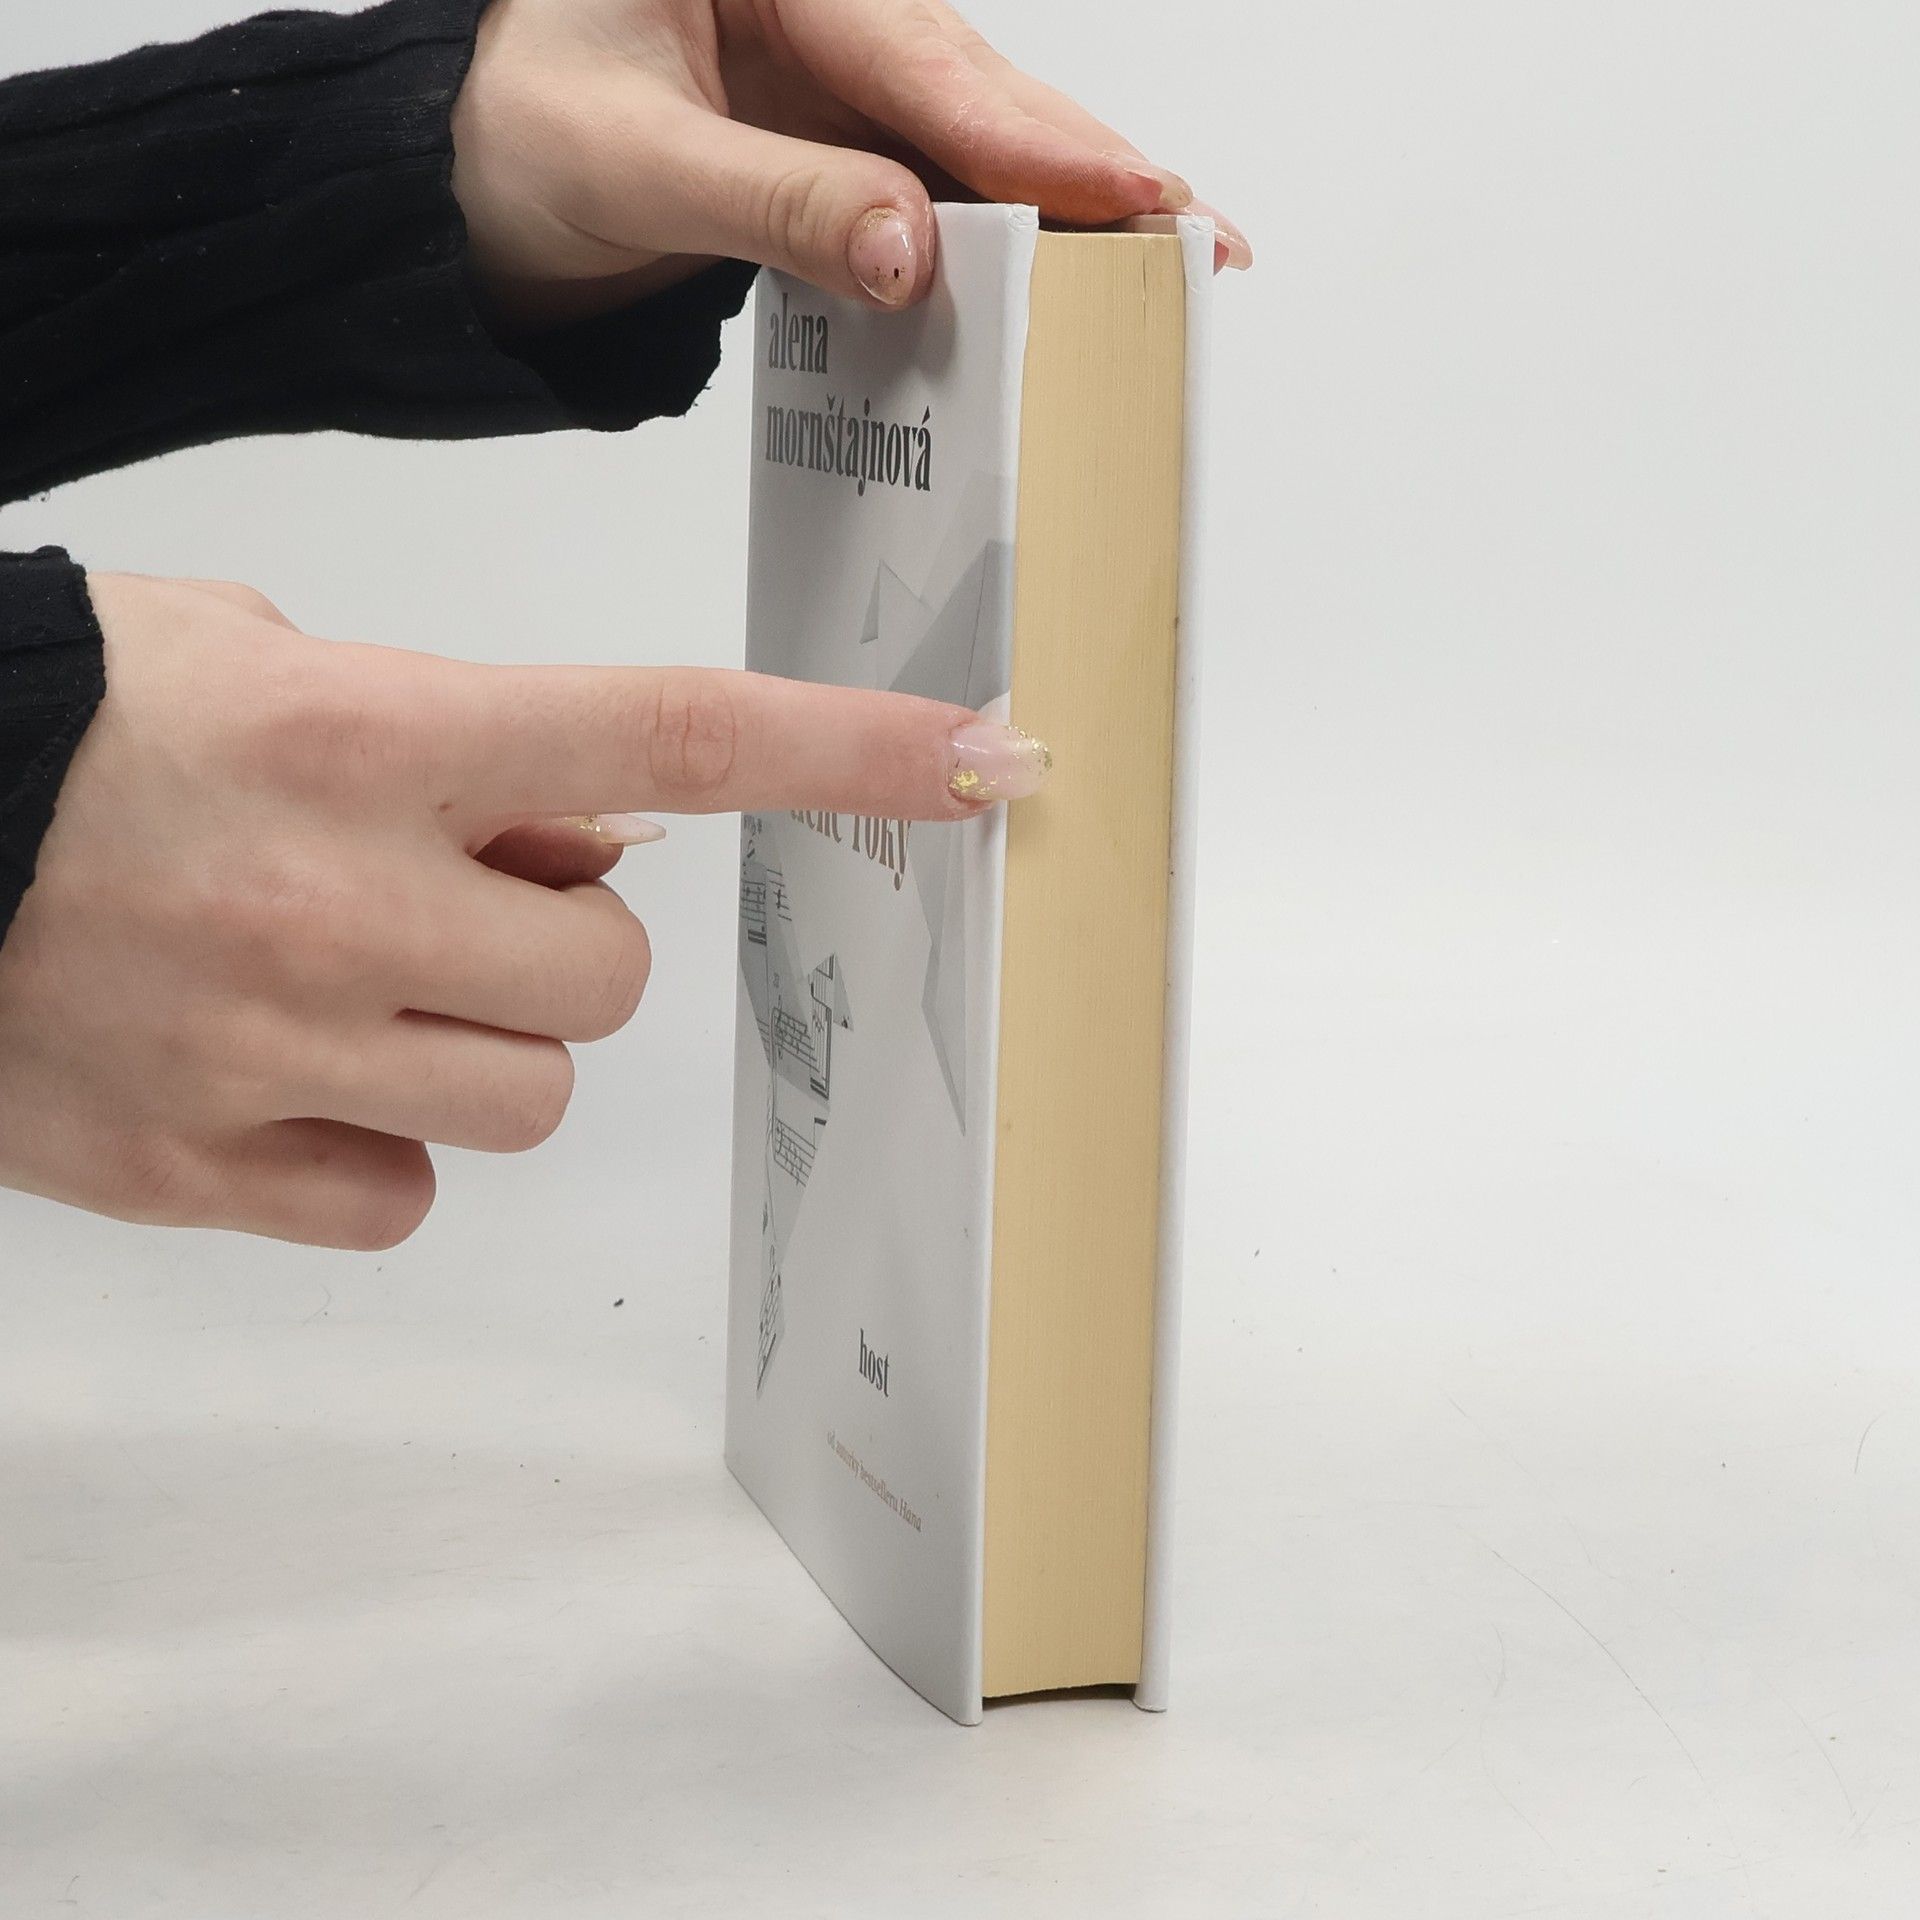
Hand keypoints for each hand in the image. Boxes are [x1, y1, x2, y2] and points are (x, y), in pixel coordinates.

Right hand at [0, 574, 1048, 1247]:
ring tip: (352, 977)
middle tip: (452, 899)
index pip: (672, 737)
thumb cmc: (69, 724)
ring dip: (479, 1041)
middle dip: (564, 945)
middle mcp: (336, 897)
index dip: (847, 748)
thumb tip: (598, 841)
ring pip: (527, 1095)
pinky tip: (284, 1073)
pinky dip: (378, 1143)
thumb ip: (464, 749)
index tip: (983, 756)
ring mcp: (265, 1046)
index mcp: (368, 736)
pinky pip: (405, 1196)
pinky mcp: (196, 1169)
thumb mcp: (272, 661)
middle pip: (611, 974)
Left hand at [450, 0, 1250, 328]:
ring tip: (1177, 251)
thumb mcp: (632, 166)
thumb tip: (910, 254)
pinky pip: (949, 177)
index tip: (1122, 196)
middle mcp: (829, 6)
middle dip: (1093, 165)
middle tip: (1200, 234)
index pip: (920, 58)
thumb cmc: (525, 131)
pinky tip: (1080, 260)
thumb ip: (778, 206)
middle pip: (982, 89)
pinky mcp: (852, 134)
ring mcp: (848, 72)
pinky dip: (1013, 227)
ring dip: (1075, 200)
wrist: (483, 168)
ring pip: (984, 135)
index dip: (1028, 140)